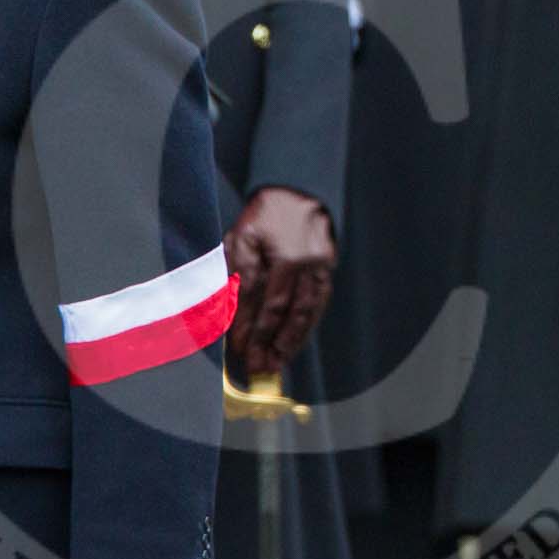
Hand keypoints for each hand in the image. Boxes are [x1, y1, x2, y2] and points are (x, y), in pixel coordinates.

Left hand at [224, 187, 335, 375]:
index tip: (240, 349)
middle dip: (271, 343)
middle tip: (259, 367)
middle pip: (287, 313)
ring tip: (277, 362)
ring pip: (307, 313)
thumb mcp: (242, 236)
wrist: (298, 190)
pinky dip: (306, 325)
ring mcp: (321, 268)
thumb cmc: (263, 215)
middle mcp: (306, 264)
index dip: (251, 328)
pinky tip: (295, 341)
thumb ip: (238, 270)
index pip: (264, 301)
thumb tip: (230, 308)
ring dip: (291, 341)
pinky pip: (318, 304)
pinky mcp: (328, 269)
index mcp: (284, 255)